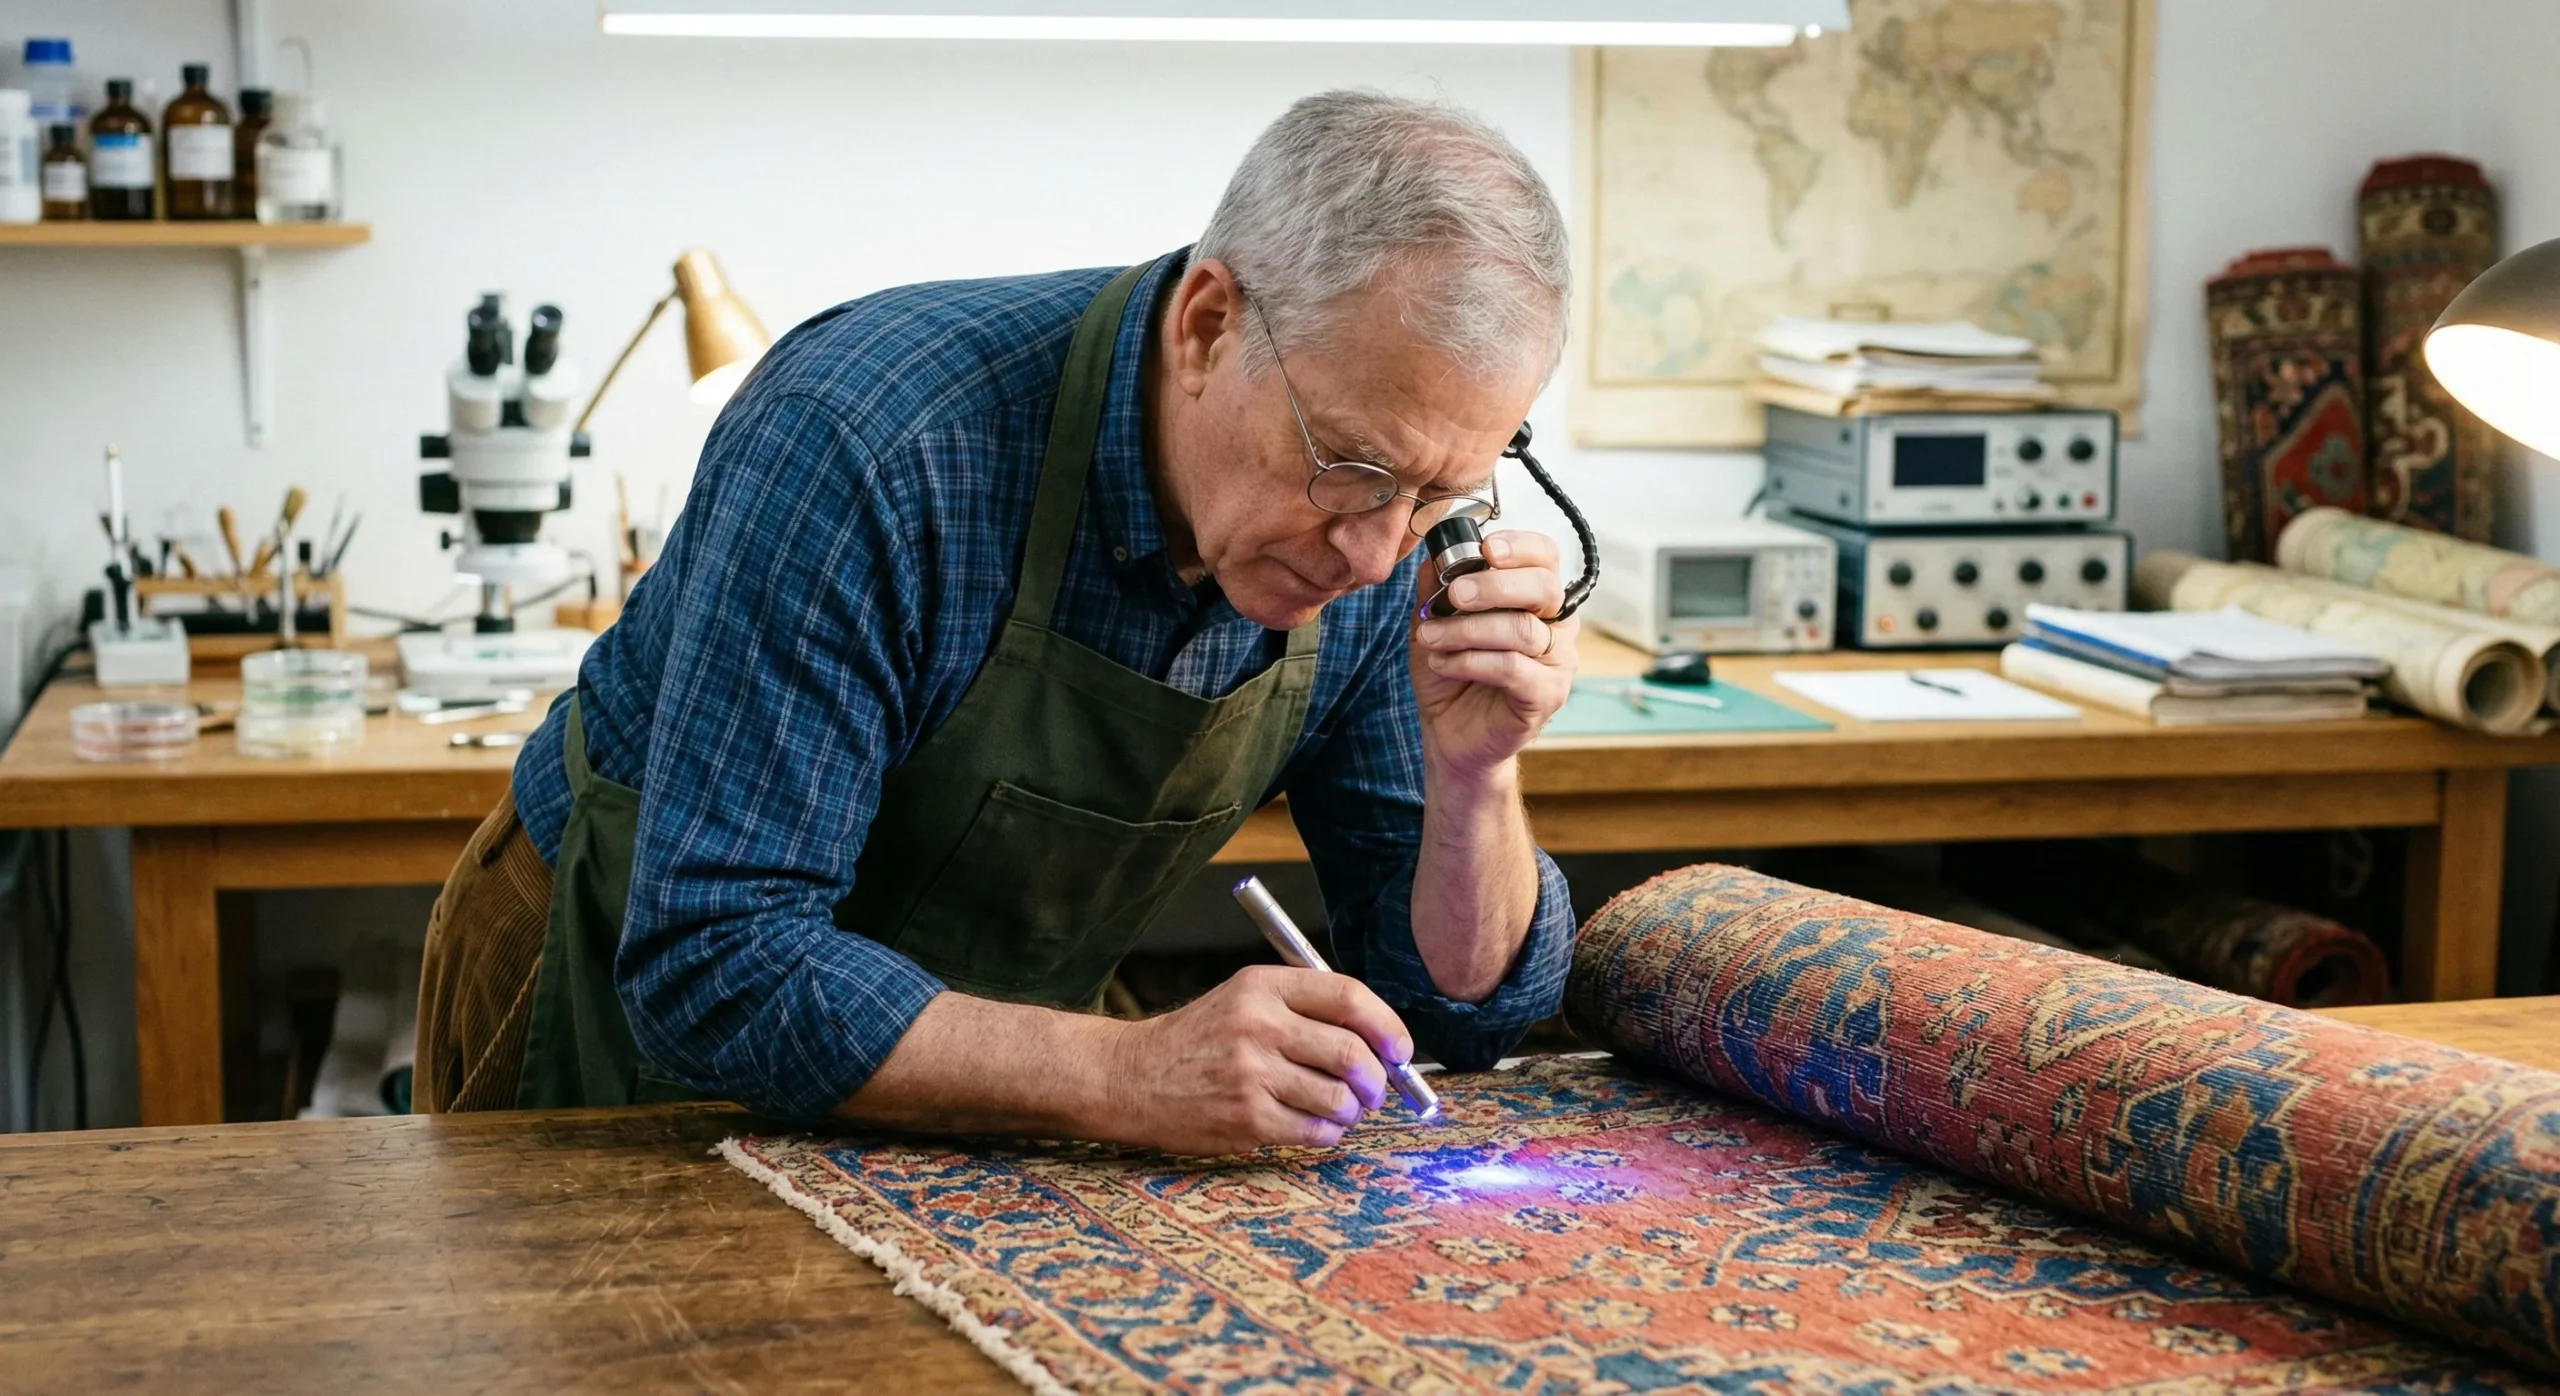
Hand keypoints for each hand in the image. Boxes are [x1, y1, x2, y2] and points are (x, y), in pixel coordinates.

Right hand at [1100, 964, 1412, 1154]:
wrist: (1132, 1077)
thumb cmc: (1200, 1040)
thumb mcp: (1245, 999)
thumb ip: (1307, 1010)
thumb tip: (1382, 1043)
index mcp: (1263, 985)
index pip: (1348, 997)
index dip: (1387, 1026)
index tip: (1400, 1050)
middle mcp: (1258, 1025)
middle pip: (1351, 1052)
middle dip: (1376, 1079)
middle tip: (1374, 1089)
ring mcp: (1251, 1074)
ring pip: (1339, 1098)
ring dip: (1351, 1111)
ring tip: (1338, 1109)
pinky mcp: (1246, 1118)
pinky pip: (1315, 1131)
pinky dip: (1327, 1133)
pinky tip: (1312, 1125)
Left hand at [1408, 529, 1578, 779]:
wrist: (1451, 732)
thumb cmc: (1452, 672)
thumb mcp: (1433, 622)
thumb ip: (1436, 587)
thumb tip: (1432, 554)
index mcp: (1536, 598)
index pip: (1546, 556)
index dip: (1520, 546)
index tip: (1485, 548)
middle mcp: (1557, 625)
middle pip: (1543, 587)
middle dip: (1493, 586)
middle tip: (1453, 595)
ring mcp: (1558, 662)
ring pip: (1521, 629)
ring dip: (1467, 630)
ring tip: (1431, 637)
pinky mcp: (1548, 695)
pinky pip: (1513, 668)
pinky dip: (1470, 661)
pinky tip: (1443, 664)